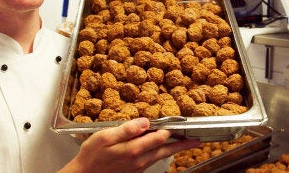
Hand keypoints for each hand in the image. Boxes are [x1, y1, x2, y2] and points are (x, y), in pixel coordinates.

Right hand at [60, 118, 199, 172]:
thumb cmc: (92, 155)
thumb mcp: (105, 137)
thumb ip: (127, 129)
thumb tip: (146, 122)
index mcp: (134, 149)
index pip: (159, 137)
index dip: (171, 130)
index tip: (183, 124)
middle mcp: (139, 160)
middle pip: (165, 150)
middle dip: (181, 145)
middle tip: (196, 141)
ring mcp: (138, 168)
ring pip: (160, 157)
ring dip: (173, 149)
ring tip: (184, 144)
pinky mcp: (135, 171)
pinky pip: (152, 161)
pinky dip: (160, 154)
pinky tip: (162, 149)